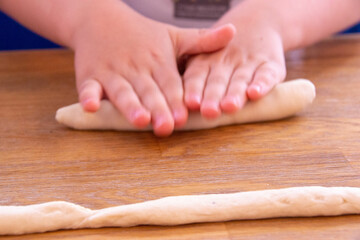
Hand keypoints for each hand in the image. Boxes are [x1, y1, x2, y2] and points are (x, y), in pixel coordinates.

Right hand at [72, 2, 234, 135]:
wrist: (100, 19)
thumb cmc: (142, 34)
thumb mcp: (173, 35)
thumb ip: (202, 41)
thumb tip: (233, 32)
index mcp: (158, 61)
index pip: (170, 82)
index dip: (177, 99)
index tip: (186, 115)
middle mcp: (136, 67)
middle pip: (149, 91)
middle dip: (158, 109)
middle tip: (167, 127)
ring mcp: (112, 72)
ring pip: (123, 91)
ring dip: (130, 106)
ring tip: (140, 120)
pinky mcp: (90, 75)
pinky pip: (88, 87)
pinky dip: (89, 96)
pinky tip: (91, 107)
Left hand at [183, 14, 285, 118]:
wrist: (258, 24)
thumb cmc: (222, 54)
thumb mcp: (204, 58)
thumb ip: (192, 80)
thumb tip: (176, 107)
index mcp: (205, 61)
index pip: (197, 76)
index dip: (194, 89)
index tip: (191, 103)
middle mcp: (225, 61)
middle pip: (218, 80)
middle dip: (212, 97)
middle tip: (208, 111)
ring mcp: (248, 63)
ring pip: (240, 80)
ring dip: (235, 93)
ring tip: (230, 106)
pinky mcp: (270, 66)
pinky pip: (266, 75)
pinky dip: (261, 84)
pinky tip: (255, 93)